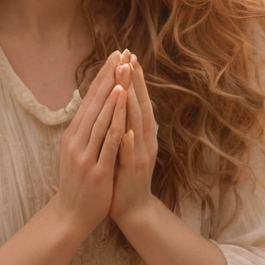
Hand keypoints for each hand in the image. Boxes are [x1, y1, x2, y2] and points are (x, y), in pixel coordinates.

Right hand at [51, 49, 131, 235]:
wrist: (70, 216)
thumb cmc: (77, 183)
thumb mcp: (76, 152)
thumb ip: (84, 131)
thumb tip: (90, 108)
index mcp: (73, 135)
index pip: (89, 100)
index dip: (102, 77)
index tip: (113, 57)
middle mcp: (76, 140)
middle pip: (95, 103)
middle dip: (109, 77)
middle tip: (120, 55)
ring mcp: (85, 154)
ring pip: (102, 117)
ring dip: (113, 93)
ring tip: (123, 71)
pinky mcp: (96, 169)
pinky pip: (109, 140)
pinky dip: (117, 119)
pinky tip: (124, 103)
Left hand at [110, 56, 158, 228]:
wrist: (132, 209)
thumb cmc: (124, 175)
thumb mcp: (124, 145)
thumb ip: (124, 124)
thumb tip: (119, 99)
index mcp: (141, 132)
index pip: (138, 99)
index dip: (134, 78)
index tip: (128, 56)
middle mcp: (145, 140)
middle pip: (140, 106)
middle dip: (135, 82)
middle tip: (131, 58)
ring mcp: (141, 155)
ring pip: (138, 125)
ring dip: (133, 104)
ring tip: (128, 84)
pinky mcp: (134, 172)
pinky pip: (131, 155)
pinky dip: (130, 143)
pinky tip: (127, 131)